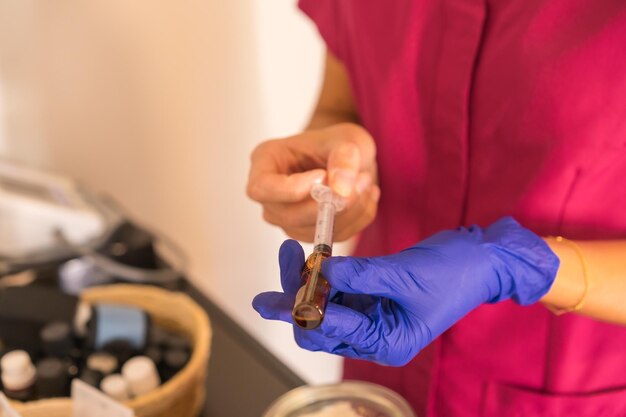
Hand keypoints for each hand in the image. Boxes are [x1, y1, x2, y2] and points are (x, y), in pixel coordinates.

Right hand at [246, 123, 378, 241]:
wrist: (345, 157)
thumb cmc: (336, 142)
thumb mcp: (346, 138)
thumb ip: (344, 157)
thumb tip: (341, 189)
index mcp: (266, 162)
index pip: (261, 188)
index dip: (291, 190)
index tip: (323, 175)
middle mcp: (270, 196)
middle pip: (289, 216)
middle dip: (329, 204)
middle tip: (360, 180)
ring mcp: (287, 218)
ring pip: (314, 231)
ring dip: (349, 212)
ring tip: (365, 181)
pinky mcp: (309, 233)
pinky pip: (334, 237)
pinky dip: (357, 218)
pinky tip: (365, 195)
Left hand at [252, 217, 558, 365]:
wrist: (482, 259)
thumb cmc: (454, 273)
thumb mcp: (406, 275)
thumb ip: (361, 275)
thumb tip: (321, 269)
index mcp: (385, 343)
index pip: (330, 329)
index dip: (301, 306)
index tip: (281, 286)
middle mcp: (373, 336)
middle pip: (318, 324)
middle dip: (295, 296)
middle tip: (284, 261)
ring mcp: (371, 316)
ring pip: (324, 305)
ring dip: (304, 281)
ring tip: (291, 250)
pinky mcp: (372, 296)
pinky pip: (338, 290)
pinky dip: (323, 274)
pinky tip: (311, 255)